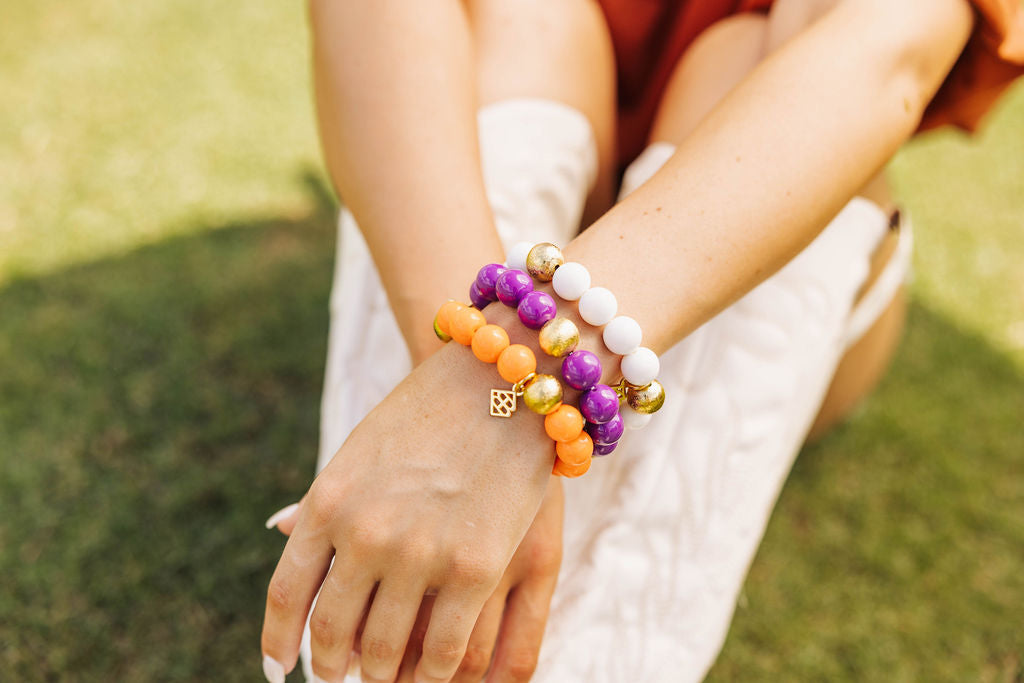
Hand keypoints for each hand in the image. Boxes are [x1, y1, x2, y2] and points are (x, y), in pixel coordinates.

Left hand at [260, 315, 557, 682]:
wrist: (502, 378)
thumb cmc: (429, 411)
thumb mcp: (361, 447)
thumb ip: (327, 496)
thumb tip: (280, 530)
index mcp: (328, 502)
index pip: (287, 597)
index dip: (279, 643)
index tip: (280, 668)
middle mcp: (363, 534)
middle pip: (332, 633)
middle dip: (333, 665)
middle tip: (341, 674)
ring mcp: (418, 553)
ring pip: (384, 651)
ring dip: (380, 674)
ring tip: (383, 676)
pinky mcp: (474, 569)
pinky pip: (443, 651)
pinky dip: (432, 675)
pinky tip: (431, 676)